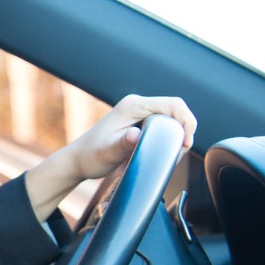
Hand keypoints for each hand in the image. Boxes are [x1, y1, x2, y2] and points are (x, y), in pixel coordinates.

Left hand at [64, 95, 196, 180]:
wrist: (77, 160)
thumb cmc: (90, 157)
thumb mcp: (107, 153)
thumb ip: (123, 144)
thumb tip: (136, 135)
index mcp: (132, 105)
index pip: (173, 104)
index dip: (187, 121)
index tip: (186, 144)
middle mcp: (137, 104)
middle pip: (175, 110)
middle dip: (184, 129)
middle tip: (178, 153)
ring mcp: (138, 111)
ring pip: (171, 117)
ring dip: (177, 133)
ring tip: (170, 154)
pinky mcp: (138, 120)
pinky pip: (163, 123)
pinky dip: (169, 136)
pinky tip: (163, 151)